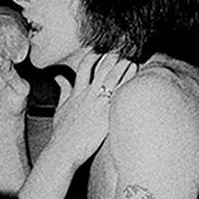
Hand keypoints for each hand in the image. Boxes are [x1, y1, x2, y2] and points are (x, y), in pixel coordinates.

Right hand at [43, 52, 136, 172]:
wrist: (62, 152)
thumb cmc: (61, 135)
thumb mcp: (59, 110)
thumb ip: (62, 91)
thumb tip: (59, 78)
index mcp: (77, 92)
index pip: (87, 65)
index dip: (96, 53)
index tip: (105, 47)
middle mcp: (88, 95)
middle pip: (103, 67)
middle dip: (115, 55)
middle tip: (126, 46)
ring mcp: (98, 104)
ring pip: (113, 77)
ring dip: (125, 65)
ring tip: (135, 57)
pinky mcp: (106, 116)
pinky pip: (120, 95)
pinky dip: (129, 84)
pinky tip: (138, 77)